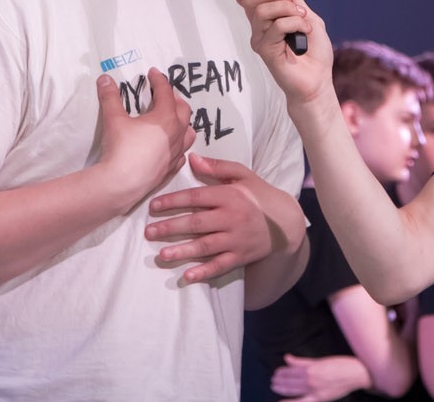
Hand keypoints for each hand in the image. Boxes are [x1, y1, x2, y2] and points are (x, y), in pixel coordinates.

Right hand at [96, 68, 194, 206]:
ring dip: (183, 123)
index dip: (159, 80)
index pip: (166, 93)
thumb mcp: (113, 119)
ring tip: (174, 119)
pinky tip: (171, 146)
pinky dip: (179, 146)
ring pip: (189, 133)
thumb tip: (105, 79)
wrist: (121, 183)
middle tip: (164, 94)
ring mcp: (176, 153)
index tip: (153, 73)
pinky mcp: (171, 169)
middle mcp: (176, 134)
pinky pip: (182, 154)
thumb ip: (110, 97)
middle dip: (175, 99)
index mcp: (166, 118)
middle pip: (184, 110)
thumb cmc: (121, 148)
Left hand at [145, 153, 305, 283]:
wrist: (285, 223)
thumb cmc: (258, 195)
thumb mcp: (243, 175)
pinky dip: (204, 272)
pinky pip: (220, 266)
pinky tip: (188, 276)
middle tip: (149, 232)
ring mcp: (237, 239)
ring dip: (183, 250)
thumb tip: (192, 158)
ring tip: (162, 255)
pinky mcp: (241, 256)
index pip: (197, 198)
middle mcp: (232, 218)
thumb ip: (217, 167)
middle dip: (171, 228)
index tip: (153, 206)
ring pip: (206, 246)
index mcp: (230, 195)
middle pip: (197, 223)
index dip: (173, 201)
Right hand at [236, 0, 332, 104]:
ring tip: (302, 19)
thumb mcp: (309, 18)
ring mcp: (260, 39)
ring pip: (262, 11)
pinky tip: (303, 32)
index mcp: (267, 19)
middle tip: (292, 1)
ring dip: (287, 9)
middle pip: (250, 0)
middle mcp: (260, 28)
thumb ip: (296, 0)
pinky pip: (275, 27)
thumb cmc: (315, 53)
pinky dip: (294, 24)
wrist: (318, 79)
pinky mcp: (264, 50)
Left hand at [271, 354, 372, 401]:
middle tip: (273, 380)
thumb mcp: (320, 360)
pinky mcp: (319, 399)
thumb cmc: (340, 365)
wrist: (356, 374)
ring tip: (274, 387)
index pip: (290, 370)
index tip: (277, 372)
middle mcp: (310, 379)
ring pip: (292, 390)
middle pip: (289, 381)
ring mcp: (314, 390)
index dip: (281, 372)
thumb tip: (287, 358)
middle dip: (279, 380)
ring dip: (281, 388)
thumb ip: (302, 361)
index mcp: (310, 368)